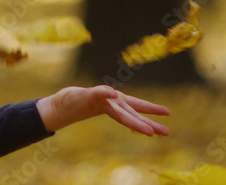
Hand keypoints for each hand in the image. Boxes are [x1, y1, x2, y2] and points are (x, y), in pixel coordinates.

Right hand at [36, 85, 168, 135]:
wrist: (60, 105)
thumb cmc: (69, 103)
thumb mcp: (83, 97)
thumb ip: (97, 94)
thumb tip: (111, 92)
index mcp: (108, 108)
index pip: (126, 117)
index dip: (139, 123)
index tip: (150, 133)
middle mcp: (111, 106)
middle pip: (133, 116)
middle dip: (149, 124)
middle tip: (166, 133)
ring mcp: (109, 103)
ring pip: (132, 111)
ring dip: (146, 117)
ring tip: (163, 125)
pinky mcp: (105, 99)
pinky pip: (122, 103)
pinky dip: (134, 107)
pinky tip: (145, 113)